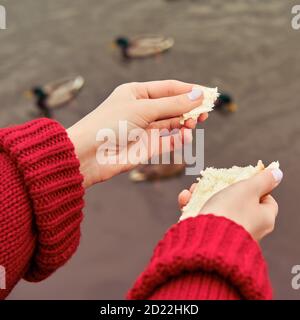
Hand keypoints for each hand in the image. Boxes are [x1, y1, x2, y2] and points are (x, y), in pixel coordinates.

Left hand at [67, 80, 206, 187]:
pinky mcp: (147, 147)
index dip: (189, 90)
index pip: (169, 88)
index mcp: (137, 93)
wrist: (90, 154)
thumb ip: (172, 104)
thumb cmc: (110, 123)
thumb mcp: (142, 108)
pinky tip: (185, 136)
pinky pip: (168, 141)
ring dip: (186, 122)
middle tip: (206, 112)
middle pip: (173, 106)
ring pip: (173, 123)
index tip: (209, 93)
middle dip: (190, 108)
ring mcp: (145, 129)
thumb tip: (199, 95)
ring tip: (195, 123)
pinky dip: (178, 138)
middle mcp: (142, 110)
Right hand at [178, 168, 282, 240]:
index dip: (255, 188)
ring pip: (216, 208)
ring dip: (201, 195)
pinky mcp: (210, 237)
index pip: (266, 200)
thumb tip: (277, 173)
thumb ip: (262, 180)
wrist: (207, 241)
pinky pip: (203, 217)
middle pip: (237, 201)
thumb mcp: (248, 189)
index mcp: (263, 218)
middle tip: (210, 182)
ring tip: (192, 190)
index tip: (242, 181)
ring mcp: (228, 233)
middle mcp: (249, 228)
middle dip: (219, 188)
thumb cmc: (231, 211)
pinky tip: (184, 199)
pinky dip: (192, 206)